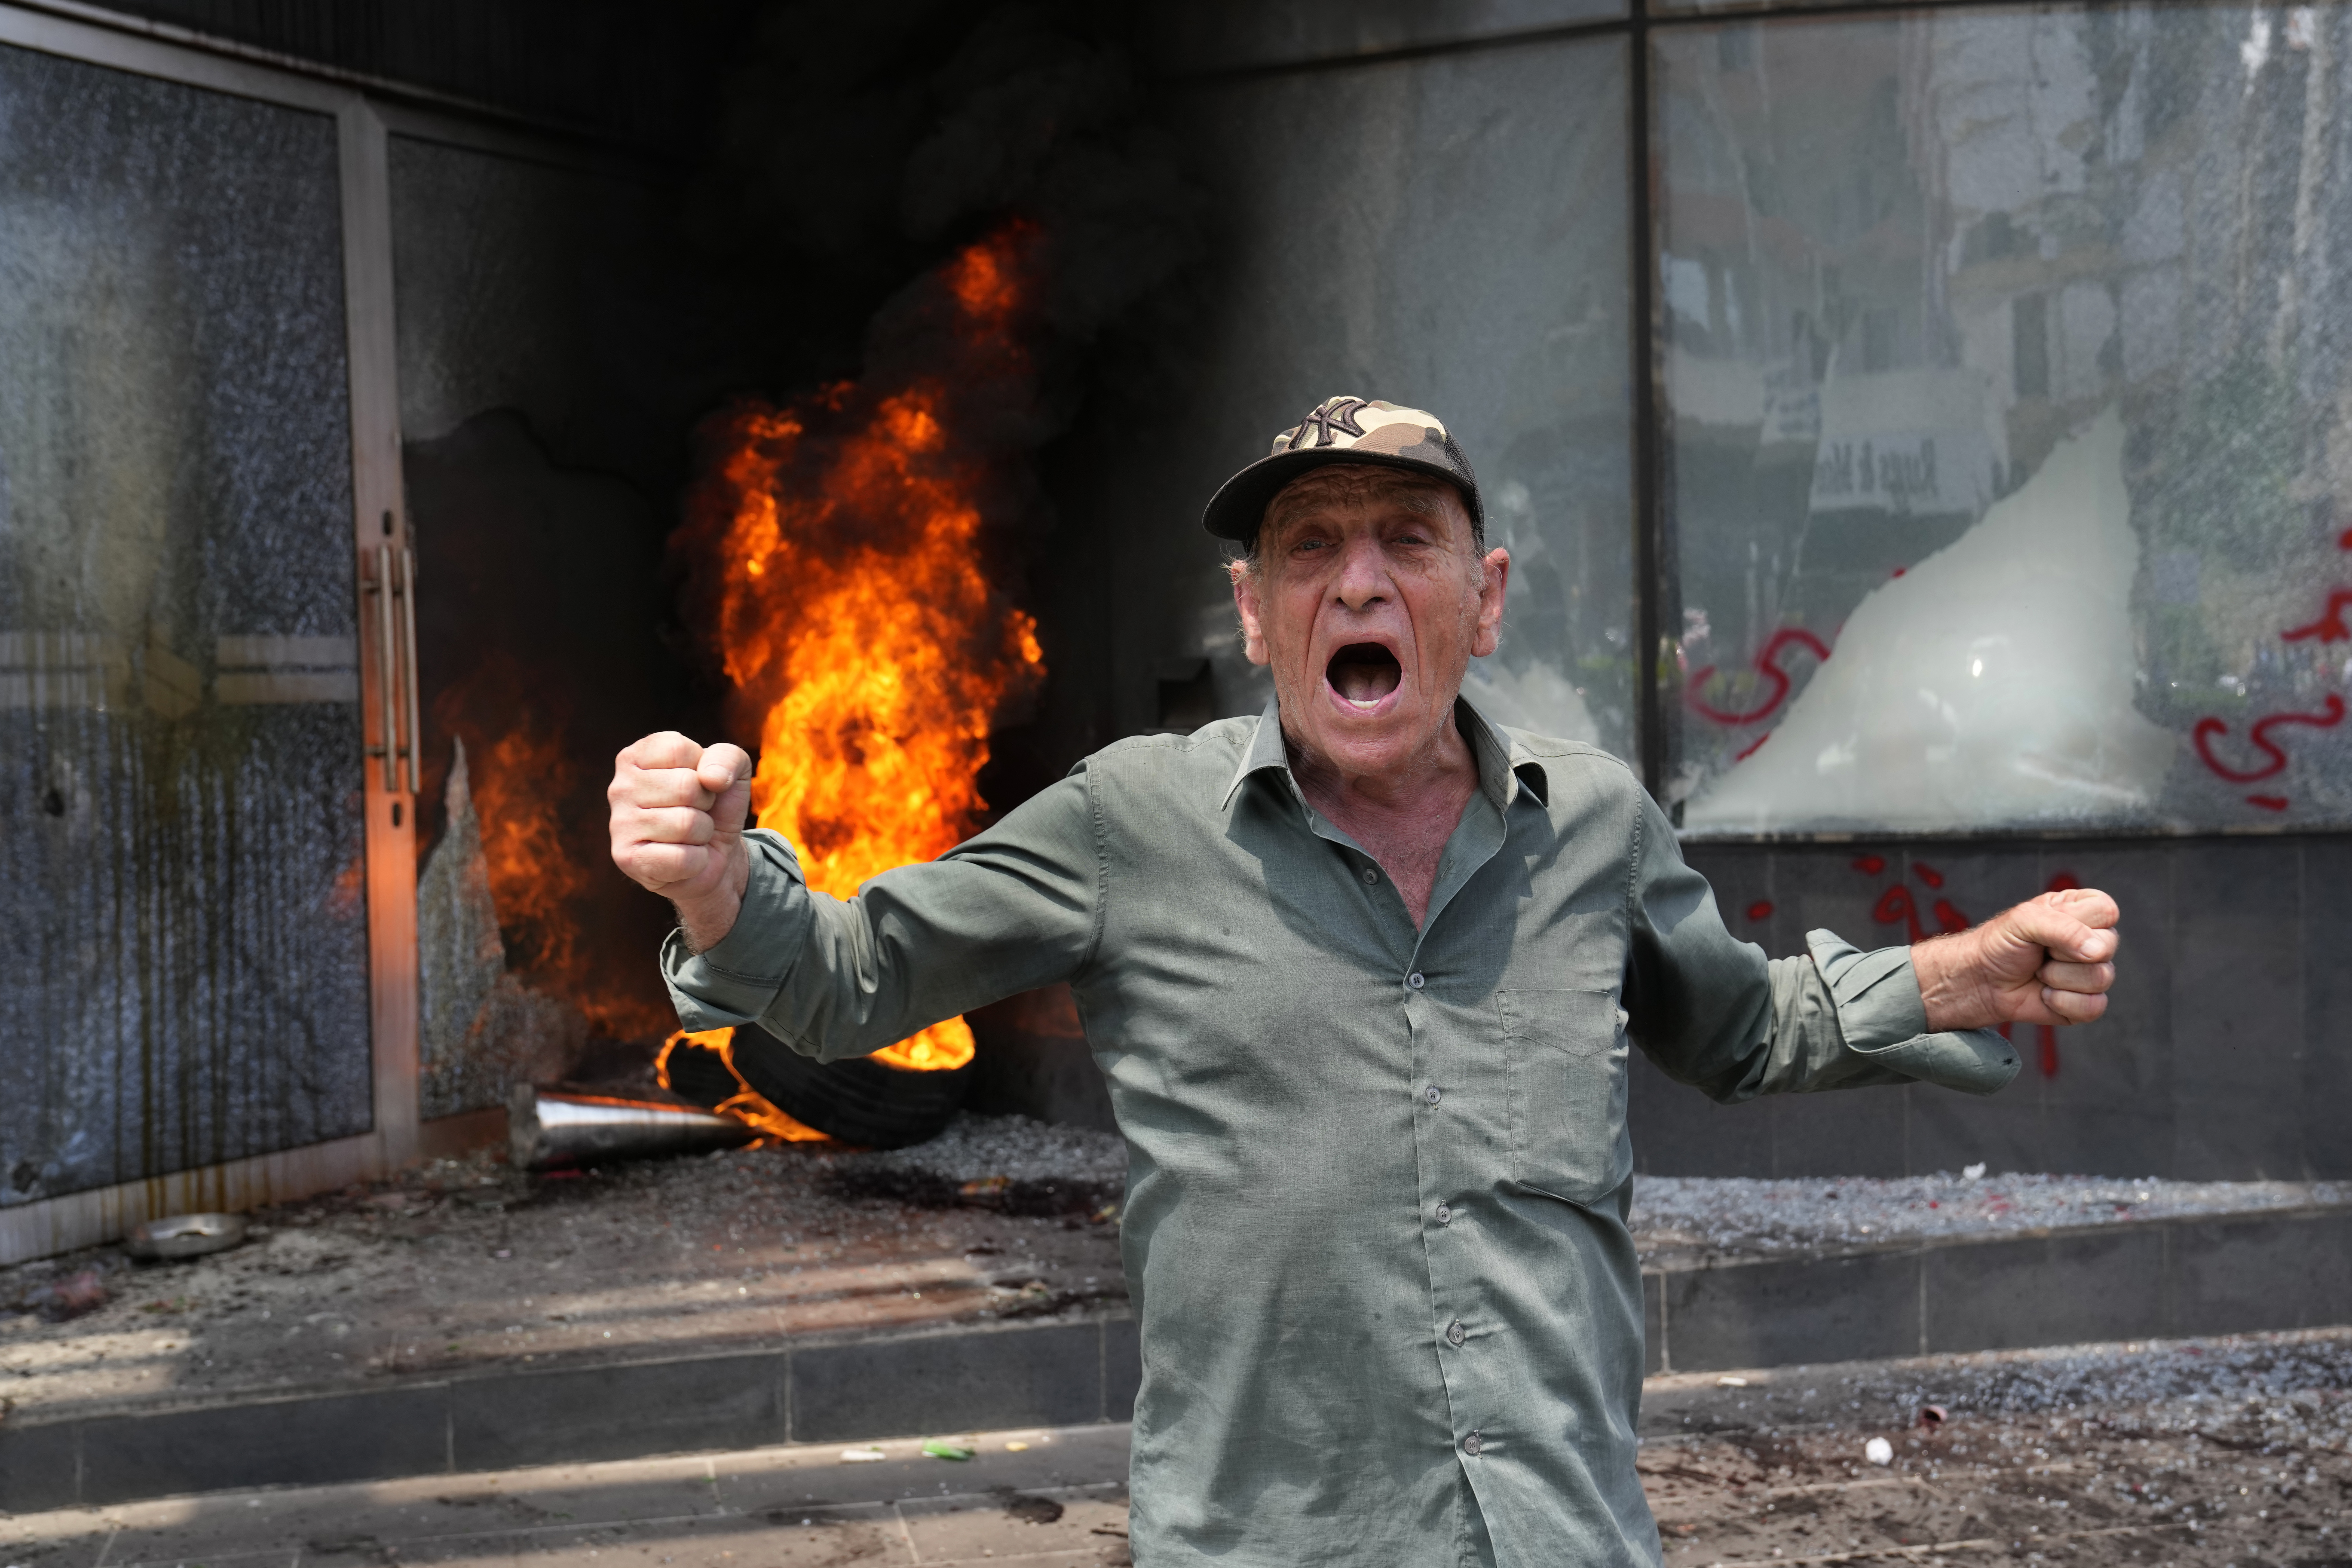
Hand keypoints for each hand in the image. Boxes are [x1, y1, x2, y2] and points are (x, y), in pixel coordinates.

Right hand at [608, 732, 753, 951]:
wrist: (716, 860)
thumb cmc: (718, 810)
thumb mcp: (732, 774)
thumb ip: (728, 759)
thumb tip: (709, 780)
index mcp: (638, 756)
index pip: (683, 751)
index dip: (708, 773)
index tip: (703, 788)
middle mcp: (619, 787)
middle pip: (688, 788)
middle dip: (707, 806)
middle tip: (699, 818)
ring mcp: (617, 825)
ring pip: (687, 823)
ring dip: (703, 835)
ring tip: (692, 839)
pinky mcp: (625, 859)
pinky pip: (679, 856)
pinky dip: (694, 861)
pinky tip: (683, 860)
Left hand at [1912, 888, 2118, 1031]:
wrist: (1981, 981)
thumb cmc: (2001, 945)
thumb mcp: (2024, 921)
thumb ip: (2062, 928)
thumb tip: (2097, 951)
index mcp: (2082, 912)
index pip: (2107, 911)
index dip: (2079, 923)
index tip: (2048, 928)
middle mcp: (2092, 941)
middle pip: (2108, 947)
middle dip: (2064, 953)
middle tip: (2040, 952)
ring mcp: (2092, 972)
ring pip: (2101, 978)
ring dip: (2058, 977)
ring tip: (2039, 972)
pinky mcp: (2086, 1002)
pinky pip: (2094, 1006)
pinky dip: (2061, 1002)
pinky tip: (2044, 993)